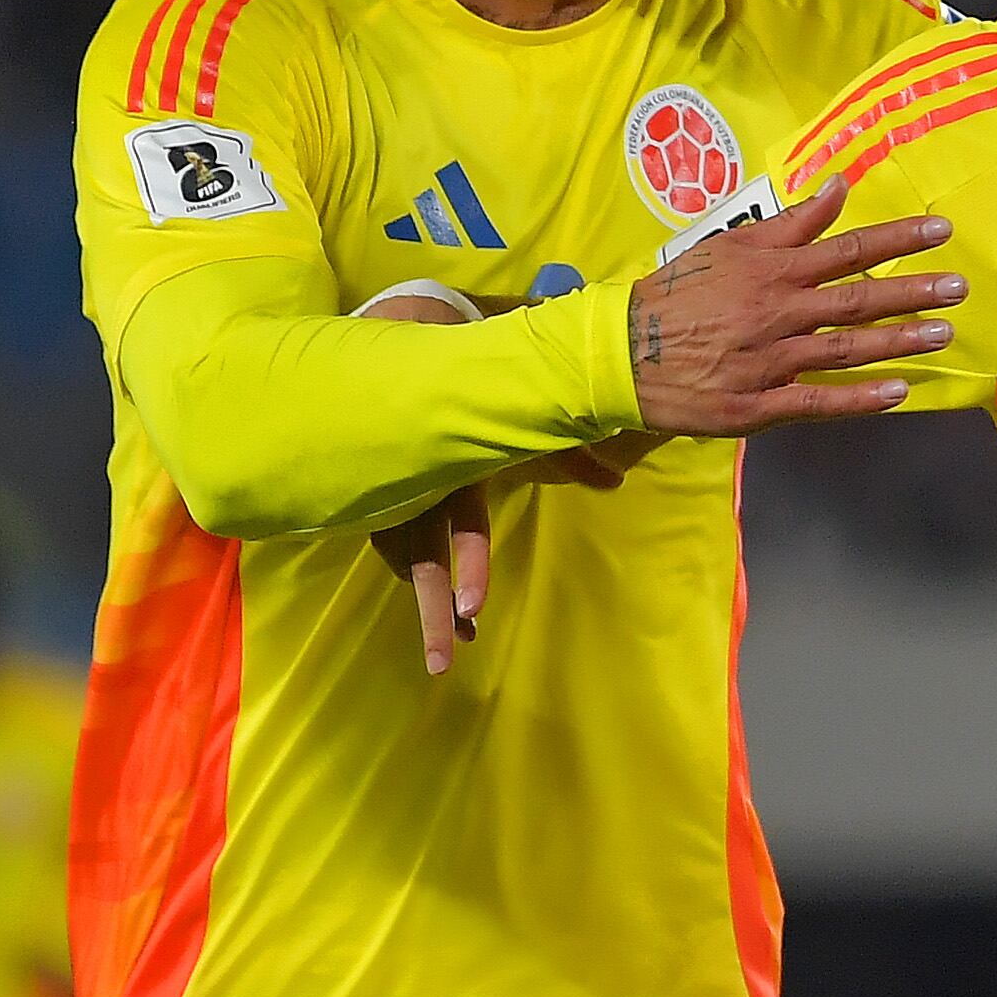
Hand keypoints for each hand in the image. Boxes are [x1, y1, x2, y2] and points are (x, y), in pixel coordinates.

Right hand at [354, 297, 674, 675]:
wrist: (411, 335)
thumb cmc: (476, 377)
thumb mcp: (523, 413)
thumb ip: (569, 451)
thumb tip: (617, 481)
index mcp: (453, 458)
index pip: (460, 520)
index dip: (469, 563)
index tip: (473, 608)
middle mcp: (417, 481)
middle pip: (420, 559)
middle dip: (433, 611)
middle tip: (445, 661)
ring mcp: (393, 491)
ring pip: (404, 558)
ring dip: (426, 606)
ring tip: (444, 654)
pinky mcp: (379, 497)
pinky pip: (393, 543)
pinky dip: (413, 576)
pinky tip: (435, 608)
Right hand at [625, 175, 963, 436]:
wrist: (622, 351)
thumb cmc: (680, 294)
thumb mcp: (729, 246)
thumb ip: (789, 223)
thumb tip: (836, 187)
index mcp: (772, 271)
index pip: (847, 250)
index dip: (897, 239)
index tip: (941, 230)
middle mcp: (778, 312)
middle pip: (857, 299)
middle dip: (912, 292)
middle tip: (960, 288)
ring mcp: (771, 361)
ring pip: (845, 349)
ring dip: (898, 342)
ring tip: (943, 333)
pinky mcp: (759, 404)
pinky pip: (817, 401)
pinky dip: (858, 399)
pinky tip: (897, 393)